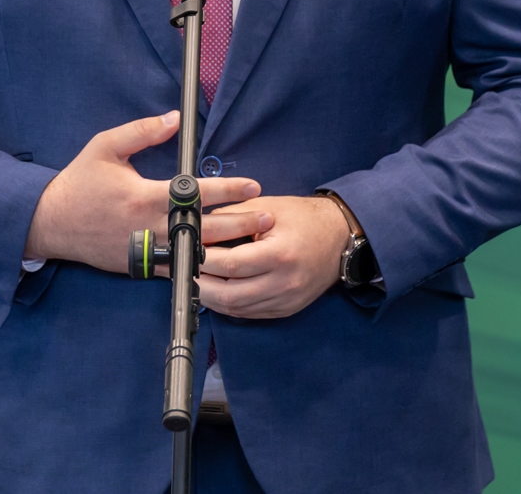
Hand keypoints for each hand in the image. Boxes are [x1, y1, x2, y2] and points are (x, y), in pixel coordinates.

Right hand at [23, 111, 265, 272]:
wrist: (50, 223)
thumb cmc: (79, 182)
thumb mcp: (105, 147)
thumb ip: (141, 132)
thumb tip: (175, 119)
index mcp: (143, 196)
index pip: (195, 193)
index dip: (228, 189)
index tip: (253, 186)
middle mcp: (148, 227)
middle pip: (203, 228)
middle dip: (239, 224)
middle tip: (269, 218)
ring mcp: (144, 250)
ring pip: (193, 253)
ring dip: (225, 248)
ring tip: (256, 242)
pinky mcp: (139, 266)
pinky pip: (175, 268)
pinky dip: (200, 265)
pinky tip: (224, 262)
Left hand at [196, 194, 350, 318]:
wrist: (340, 236)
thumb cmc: (303, 217)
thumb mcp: (268, 206)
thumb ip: (232, 217)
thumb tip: (199, 229)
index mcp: (279, 254)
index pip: (230, 265)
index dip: (203, 260)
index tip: (186, 252)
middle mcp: (283, 283)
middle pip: (228, 294)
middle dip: (199, 284)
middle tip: (180, 273)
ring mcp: (285, 300)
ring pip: (236, 308)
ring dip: (210, 297)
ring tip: (193, 282)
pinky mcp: (285, 310)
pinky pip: (248, 313)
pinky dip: (228, 304)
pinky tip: (216, 291)